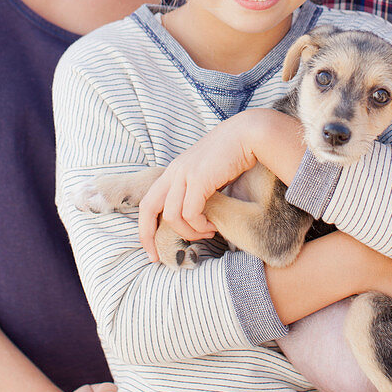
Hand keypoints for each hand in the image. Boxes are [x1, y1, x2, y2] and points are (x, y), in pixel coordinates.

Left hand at [138, 114, 258, 258]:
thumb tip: (196, 218)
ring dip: (188, 232)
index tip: (151, 249)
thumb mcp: (206, 173)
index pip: (147, 202)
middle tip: (158, 256)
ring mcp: (185, 174)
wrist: (247, 134)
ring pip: (172, 216)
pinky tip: (212, 226)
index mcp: (173, 171)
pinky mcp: (199, 179)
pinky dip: (199, 225)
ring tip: (206, 233)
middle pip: (148, 208)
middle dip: (148, 235)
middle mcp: (174, 172)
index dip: (145, 227)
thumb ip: (196, 190)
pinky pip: (191, 213)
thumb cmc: (232, 155)